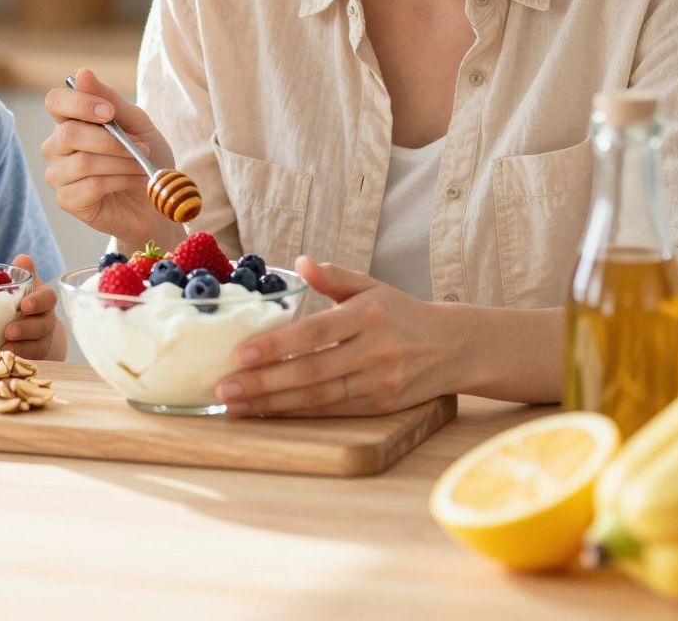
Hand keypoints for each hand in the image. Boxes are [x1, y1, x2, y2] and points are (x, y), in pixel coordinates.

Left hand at [1, 254, 63, 360]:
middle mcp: (45, 321)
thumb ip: (20, 275)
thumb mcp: (18, 290)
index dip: (38, 302)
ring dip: (21, 347)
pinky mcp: (35, 361)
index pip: (48, 298)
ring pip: (37, 347)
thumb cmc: (18, 307)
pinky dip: (17, 361)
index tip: (24, 305)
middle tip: (9, 331)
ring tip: (3, 348)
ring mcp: (41, 343)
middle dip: (27, 328)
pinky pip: (30, 362)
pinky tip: (2, 360)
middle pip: (44, 325)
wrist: (30, 336)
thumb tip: (23, 259)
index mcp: (42, 301)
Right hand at [39, 68, 182, 249]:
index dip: (79, 103)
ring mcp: (58, 175)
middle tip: (139, 146)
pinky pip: (91, 186)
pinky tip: (135, 181)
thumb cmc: (144, 158)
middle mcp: (56, 147)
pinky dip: (120, 181)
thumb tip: (82, 73)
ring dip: (121, 162)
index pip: (56, 102)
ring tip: (141, 165)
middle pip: (69, 134)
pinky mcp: (68, 201)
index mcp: (70, 122)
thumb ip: (111, 101)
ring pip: (83, 162)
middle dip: (111, 140)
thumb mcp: (136, 124)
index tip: (108, 113)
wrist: (157, 199)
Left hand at [215, 257, 459, 417]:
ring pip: (318, 397)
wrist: (454, 346)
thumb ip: (334, 276)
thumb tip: (300, 263)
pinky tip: (267, 413)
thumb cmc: (402, 313)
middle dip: (263, 382)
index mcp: (368, 315)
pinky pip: (332, 411)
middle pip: (311, 371)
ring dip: (272, 403)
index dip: (276, 345)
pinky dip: (297, 414)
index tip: (240, 354)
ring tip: (235, 406)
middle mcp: (374, 350)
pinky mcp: (381, 406)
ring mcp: (379, 382)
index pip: (314, 332)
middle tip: (224, 387)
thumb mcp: (372, 286)